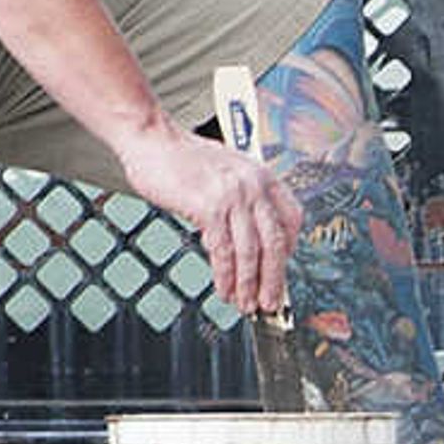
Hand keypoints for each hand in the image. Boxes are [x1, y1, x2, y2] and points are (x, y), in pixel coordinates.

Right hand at [117, 124, 302, 314]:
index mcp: (261, 175)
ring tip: (246, 304)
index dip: (289, 249)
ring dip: (249, 285)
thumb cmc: (180, 157)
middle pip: (275, 242)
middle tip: (271, 303)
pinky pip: (223, 251)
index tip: (281, 270)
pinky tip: (224, 288)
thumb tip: (247, 236)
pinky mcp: (209, 207)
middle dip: (274, 279)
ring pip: (251, 252)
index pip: (291, 218)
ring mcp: (232, 196)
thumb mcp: (225, 170)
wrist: (151, 139)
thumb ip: (241, 198)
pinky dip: (225, 276)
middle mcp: (253, 185)